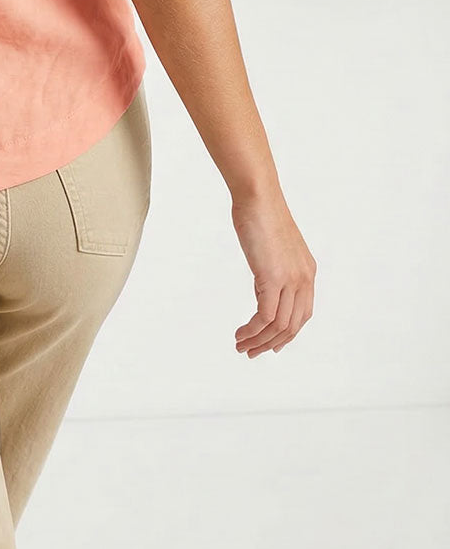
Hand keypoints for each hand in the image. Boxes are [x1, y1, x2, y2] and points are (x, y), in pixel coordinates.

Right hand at [231, 188, 314, 356]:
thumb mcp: (272, 248)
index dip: (286, 334)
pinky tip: (240, 334)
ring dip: (258, 341)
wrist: (258, 196)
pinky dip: (252, 331)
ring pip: (278, 326)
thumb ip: (273, 269)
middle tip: (251, 352)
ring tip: (241, 346)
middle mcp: (304, 279)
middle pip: (292, 326)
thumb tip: (263, 288)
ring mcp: (291, 280)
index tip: (268, 343)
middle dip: (271, 344)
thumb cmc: (260, 214)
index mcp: (307, 272)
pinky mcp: (273, 278)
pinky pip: (265, 317)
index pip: (302, 315)